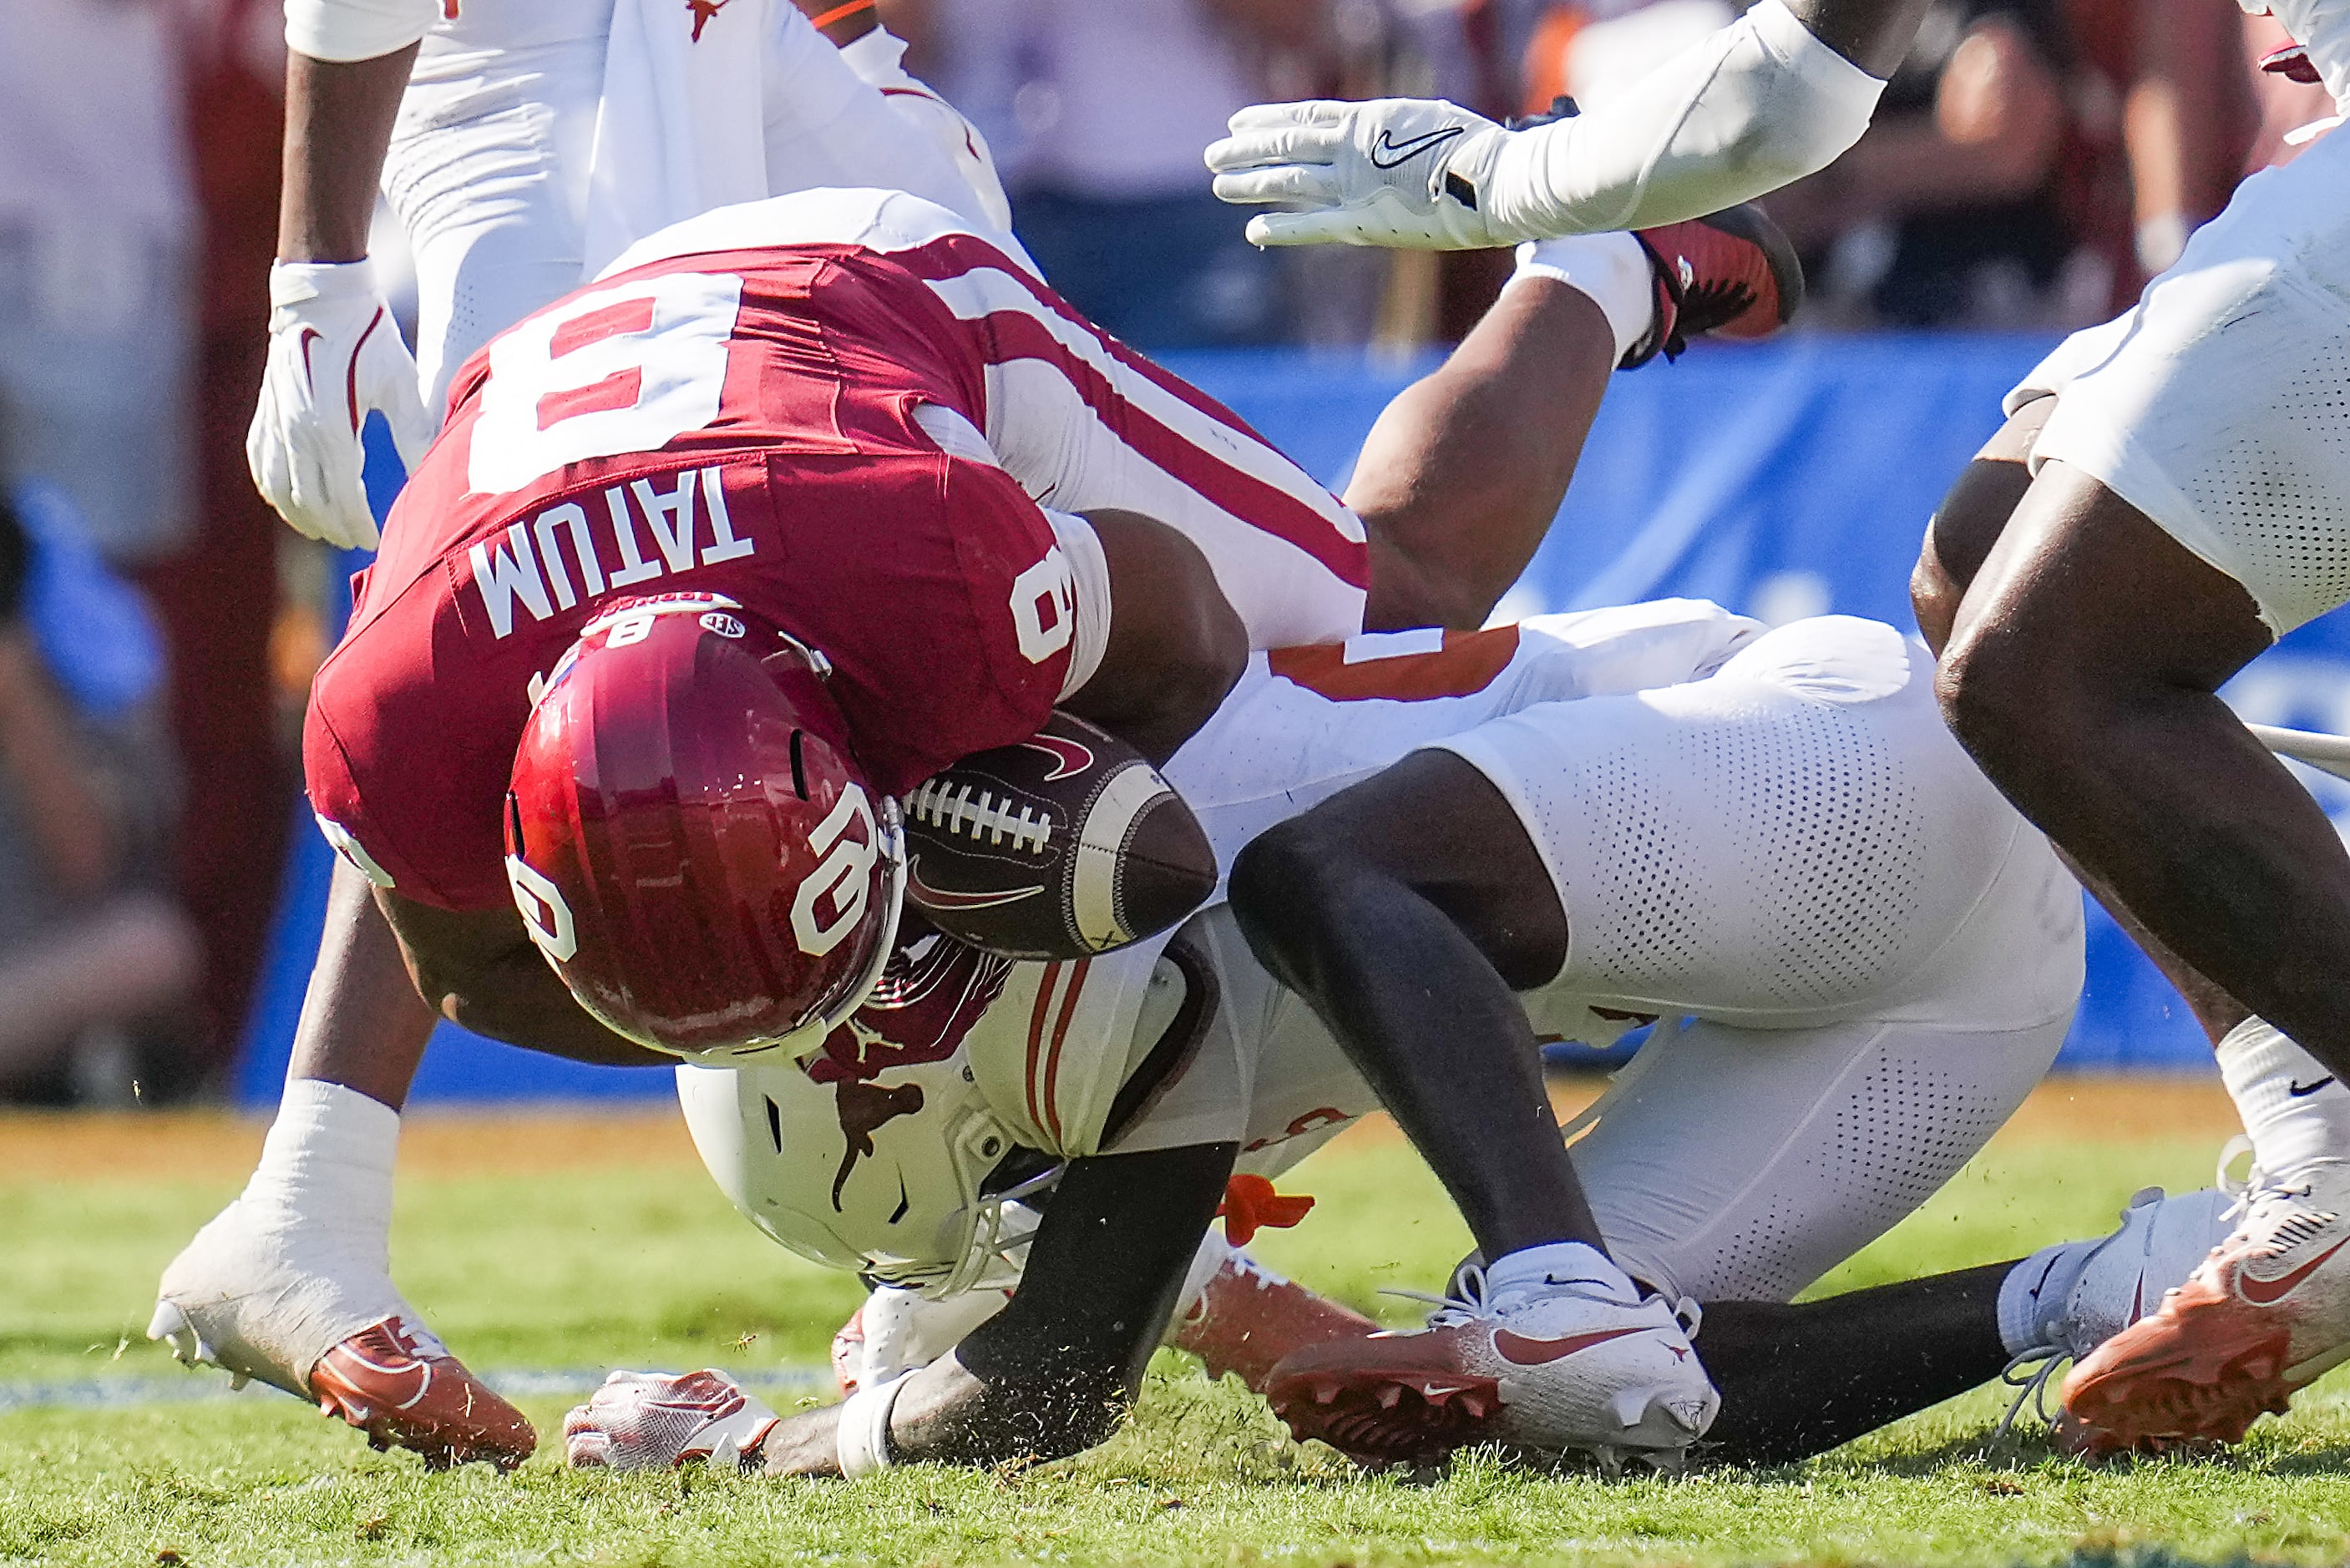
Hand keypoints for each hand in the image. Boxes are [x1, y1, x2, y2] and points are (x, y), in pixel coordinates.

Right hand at [245, 260, 435, 550]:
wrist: (320, 295)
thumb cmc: (369, 337)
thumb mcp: (401, 382)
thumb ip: (414, 433)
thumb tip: (431, 475)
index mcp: (332, 427)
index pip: (342, 496)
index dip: (358, 524)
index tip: (375, 540)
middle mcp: (296, 430)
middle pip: (310, 501)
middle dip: (334, 527)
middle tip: (356, 541)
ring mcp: (275, 422)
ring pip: (279, 490)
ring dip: (301, 517)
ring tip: (326, 531)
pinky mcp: (265, 412)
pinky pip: (259, 464)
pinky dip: (273, 491)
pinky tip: (289, 503)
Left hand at [562, 1370, 779, 1471]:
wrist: (734, 1445)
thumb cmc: (730, 1414)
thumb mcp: (704, 1383)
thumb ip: (670, 1382)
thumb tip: (647, 1380)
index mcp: (651, 1386)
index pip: (610, 1388)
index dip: (613, 1403)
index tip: (621, 1416)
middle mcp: (630, 1405)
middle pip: (589, 1408)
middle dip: (593, 1422)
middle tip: (605, 1439)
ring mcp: (621, 1432)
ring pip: (574, 1430)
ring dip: (581, 1439)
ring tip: (594, 1454)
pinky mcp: (618, 1461)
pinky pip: (579, 1456)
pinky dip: (581, 1461)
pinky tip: (595, 1469)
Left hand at [1205, 99, 1513, 249]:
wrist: (1496, 181)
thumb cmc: (1476, 149)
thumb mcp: (1429, 121)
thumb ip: (1395, 130)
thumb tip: (1385, 136)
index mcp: (1369, 119)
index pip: (1305, 114)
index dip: (1268, 119)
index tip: (1238, 123)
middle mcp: (1354, 149)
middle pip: (1286, 145)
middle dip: (1247, 151)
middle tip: (1213, 156)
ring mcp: (1356, 185)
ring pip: (1290, 180)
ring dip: (1251, 183)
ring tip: (1219, 184)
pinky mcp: (1366, 223)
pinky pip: (1312, 225)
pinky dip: (1281, 228)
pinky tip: (1252, 229)